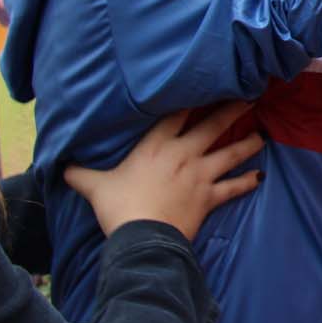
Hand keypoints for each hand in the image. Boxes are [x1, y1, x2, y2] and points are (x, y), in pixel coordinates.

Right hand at [64, 102, 264, 240]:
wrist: (142, 237)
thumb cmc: (118, 208)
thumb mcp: (94, 187)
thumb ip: (80, 174)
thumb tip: (59, 166)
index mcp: (155, 146)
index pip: (176, 115)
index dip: (193, 99)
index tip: (209, 85)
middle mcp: (183, 154)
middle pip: (212, 126)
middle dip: (232, 110)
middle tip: (250, 97)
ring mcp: (200, 175)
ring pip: (230, 153)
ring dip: (248, 143)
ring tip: (262, 135)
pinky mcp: (210, 197)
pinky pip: (233, 187)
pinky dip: (246, 182)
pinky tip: (259, 177)